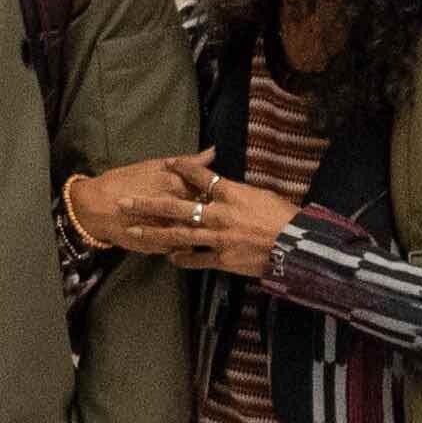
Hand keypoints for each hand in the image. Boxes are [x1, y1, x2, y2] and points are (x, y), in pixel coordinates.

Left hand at [73, 156, 301, 274]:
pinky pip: (197, 259)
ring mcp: (218, 238)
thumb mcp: (263, 195)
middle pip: (176, 205)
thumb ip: (240, 191)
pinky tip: (169, 258)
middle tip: (124, 202)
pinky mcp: (223, 259)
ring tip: (134, 231)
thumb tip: (227, 186)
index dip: (183, 169)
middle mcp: (219, 214)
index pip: (202, 176)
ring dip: (154, 233)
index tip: (167, 163)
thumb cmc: (286, 217)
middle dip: (148, 203)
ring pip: (178, 234)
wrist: (297, 246)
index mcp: (232, 194)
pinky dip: (182, 259)